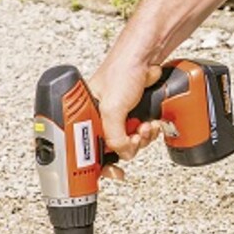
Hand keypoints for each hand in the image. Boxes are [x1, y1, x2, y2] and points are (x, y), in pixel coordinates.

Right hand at [88, 59, 163, 175]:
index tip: (108, 174)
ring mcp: (118, 116)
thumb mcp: (111, 109)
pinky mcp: (134, 113)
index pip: (85, 149)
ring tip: (144, 127)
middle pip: (111, 149)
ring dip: (140, 139)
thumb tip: (122, 153)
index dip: (95, 164)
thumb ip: (114, 136)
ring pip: (129, 142)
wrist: (145, 59)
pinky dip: (148, 132)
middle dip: (126, 148)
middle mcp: (98, 118)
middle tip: (133, 140)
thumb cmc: (120, 72)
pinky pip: (141, 133)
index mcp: (83, 116)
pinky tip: (150, 123)